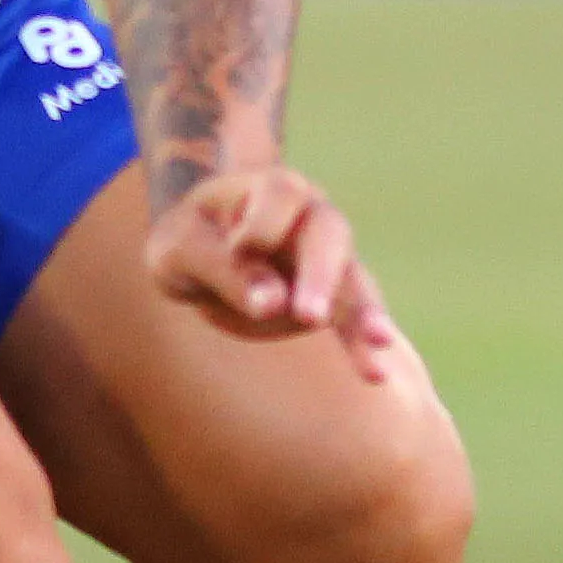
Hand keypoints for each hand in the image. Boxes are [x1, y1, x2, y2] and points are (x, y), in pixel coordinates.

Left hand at [144, 163, 404, 379]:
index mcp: (272, 189)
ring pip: (351, 280)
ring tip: (378, 342)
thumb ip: (225, 270)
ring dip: (362, 313)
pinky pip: (351, 319)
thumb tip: (272, 305)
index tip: (238, 249)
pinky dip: (359, 345)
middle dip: (320, 276)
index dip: (262, 225)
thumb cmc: (188, 240)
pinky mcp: (330, 298)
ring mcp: (326, 259)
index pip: (281, 196)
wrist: (200, 253)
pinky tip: (374, 374)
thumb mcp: (184, 249)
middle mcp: (311, 216)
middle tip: (308, 317)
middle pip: (328, 235)